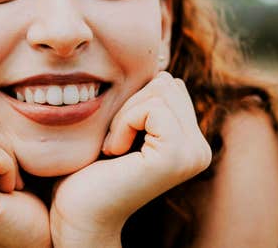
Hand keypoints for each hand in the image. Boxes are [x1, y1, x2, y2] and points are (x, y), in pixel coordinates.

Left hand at [49, 71, 211, 246]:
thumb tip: (163, 65)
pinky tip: (114, 151)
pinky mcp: (178, 156)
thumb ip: (146, 100)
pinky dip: (124, 123)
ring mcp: (194, 154)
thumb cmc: (88, 169)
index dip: (132, 100)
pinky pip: (152, 108)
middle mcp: (200, 149)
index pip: (167, 83)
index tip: (116, 136)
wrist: (77, 212)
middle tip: (113, 141)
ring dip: (124, 114)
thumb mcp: (122, 124)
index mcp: (190, 140)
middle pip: (166, 82)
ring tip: (114, 147)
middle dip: (130, 104)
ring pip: (160, 90)